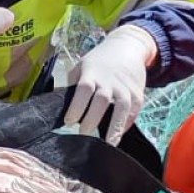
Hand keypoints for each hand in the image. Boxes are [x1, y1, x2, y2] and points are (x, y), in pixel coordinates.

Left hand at [63, 25, 154, 141]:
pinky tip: (117, 136)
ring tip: (108, 144)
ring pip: (122, 108)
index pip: (84, 89)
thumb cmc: (98, 62)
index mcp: (92, 73)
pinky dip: (126, 125)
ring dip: (115, 127)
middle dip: (92, 119)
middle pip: (102, 100)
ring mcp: (125, 88)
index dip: (77, 105)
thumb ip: (71, 86)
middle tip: (83, 135)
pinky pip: (133, 113)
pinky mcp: (138, 95)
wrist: (127, 47)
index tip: (69, 121)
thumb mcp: (81, 66)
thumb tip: (55, 107)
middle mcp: (109, 81)